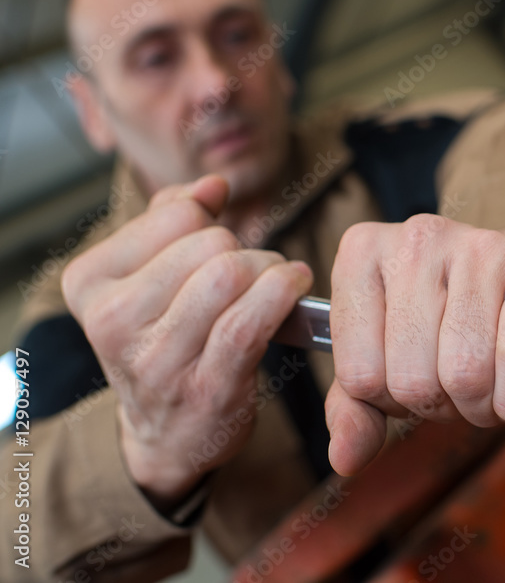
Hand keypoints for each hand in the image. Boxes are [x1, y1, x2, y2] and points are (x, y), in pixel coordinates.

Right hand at [62, 175, 312, 508]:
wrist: (167, 435)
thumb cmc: (166, 340)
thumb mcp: (150, 276)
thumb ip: (174, 218)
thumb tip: (214, 185)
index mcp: (91, 283)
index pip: (177, 215)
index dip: (211, 225)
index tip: (217, 250)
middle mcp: (113, 321)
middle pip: (210, 245)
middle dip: (246, 250)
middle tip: (256, 272)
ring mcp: (158, 360)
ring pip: (230, 276)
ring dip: (269, 270)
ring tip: (278, 281)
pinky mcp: (206, 387)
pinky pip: (250, 322)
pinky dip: (282, 293)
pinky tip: (295, 286)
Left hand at [325, 215, 504, 475]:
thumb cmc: (453, 325)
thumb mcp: (390, 358)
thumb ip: (356, 406)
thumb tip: (346, 458)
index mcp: (362, 255)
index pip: (359, 375)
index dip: (392, 399)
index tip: (417, 373)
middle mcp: (416, 239)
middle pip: (412, 380)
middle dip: (442, 405)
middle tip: (461, 381)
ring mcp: (479, 247)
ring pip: (464, 373)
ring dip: (484, 405)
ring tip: (493, 379)